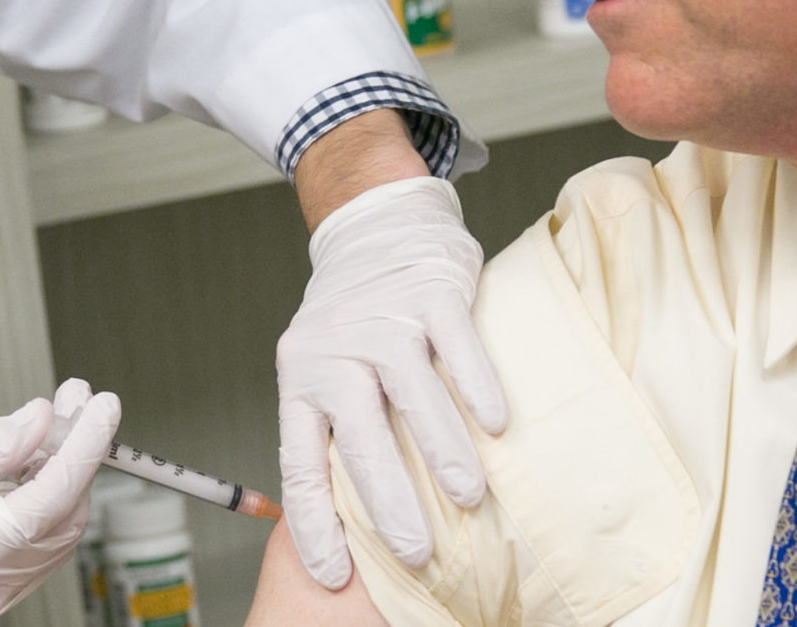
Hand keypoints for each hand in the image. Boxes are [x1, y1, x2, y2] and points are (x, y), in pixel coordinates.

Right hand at [0, 383, 120, 626]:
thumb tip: (40, 421)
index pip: (52, 497)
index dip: (84, 445)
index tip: (100, 407)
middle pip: (61, 522)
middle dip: (75, 458)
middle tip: (75, 406)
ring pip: (47, 541)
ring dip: (57, 482)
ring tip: (48, 429)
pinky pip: (22, 556)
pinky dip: (32, 511)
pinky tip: (21, 472)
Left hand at [275, 176, 505, 588]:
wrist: (373, 222)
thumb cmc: (354, 317)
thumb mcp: (324, 367)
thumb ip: (337, 427)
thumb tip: (359, 517)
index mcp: (302, 379)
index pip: (300, 463)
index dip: (315, 523)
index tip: (332, 575)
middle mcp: (336, 352)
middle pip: (358, 436)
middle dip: (387, 501)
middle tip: (415, 552)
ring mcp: (384, 320)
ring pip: (411, 394)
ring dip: (442, 450)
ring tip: (467, 499)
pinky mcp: (428, 292)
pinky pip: (456, 345)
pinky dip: (477, 386)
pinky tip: (497, 423)